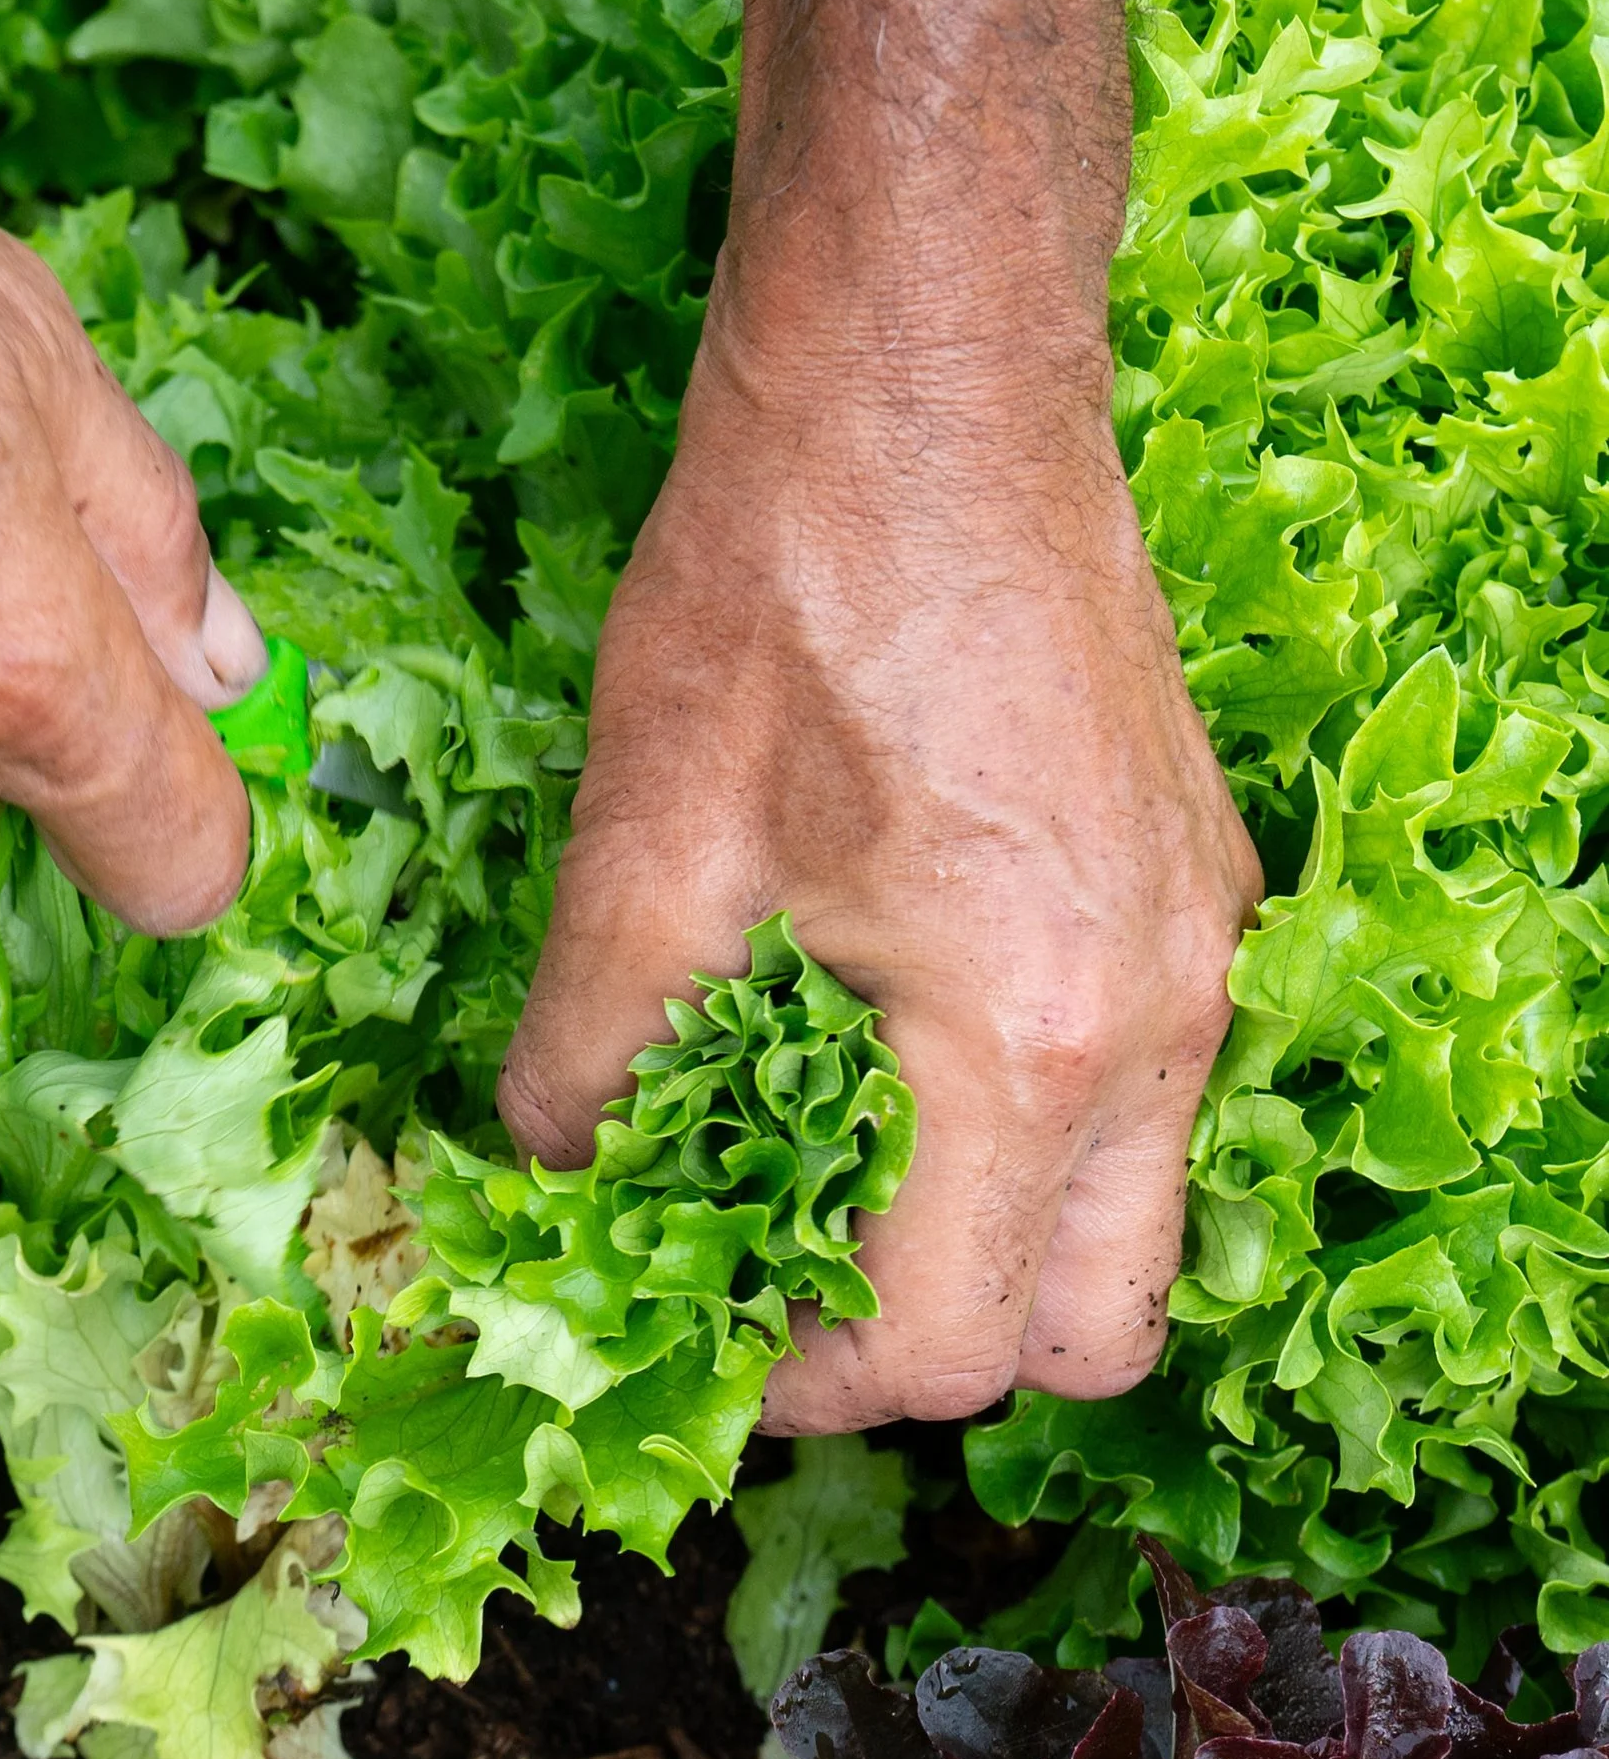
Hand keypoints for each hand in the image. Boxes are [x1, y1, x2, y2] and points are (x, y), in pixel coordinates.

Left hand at [500, 242, 1260, 1428]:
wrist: (925, 377)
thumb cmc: (783, 587)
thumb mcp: (640, 853)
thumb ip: (590, 1069)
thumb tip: (559, 1184)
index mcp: (1031, 1041)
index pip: (942, 1344)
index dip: (801, 1381)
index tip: (697, 1338)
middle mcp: (1161, 1019)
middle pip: (1083, 1333)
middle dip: (925, 1346)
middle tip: (776, 1282)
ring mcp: (1199, 949)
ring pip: (1126, 1219)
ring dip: (982, 1240)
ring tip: (819, 1167)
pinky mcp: (1191, 884)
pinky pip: (1137, 1094)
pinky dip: (1021, 1129)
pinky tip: (882, 1039)